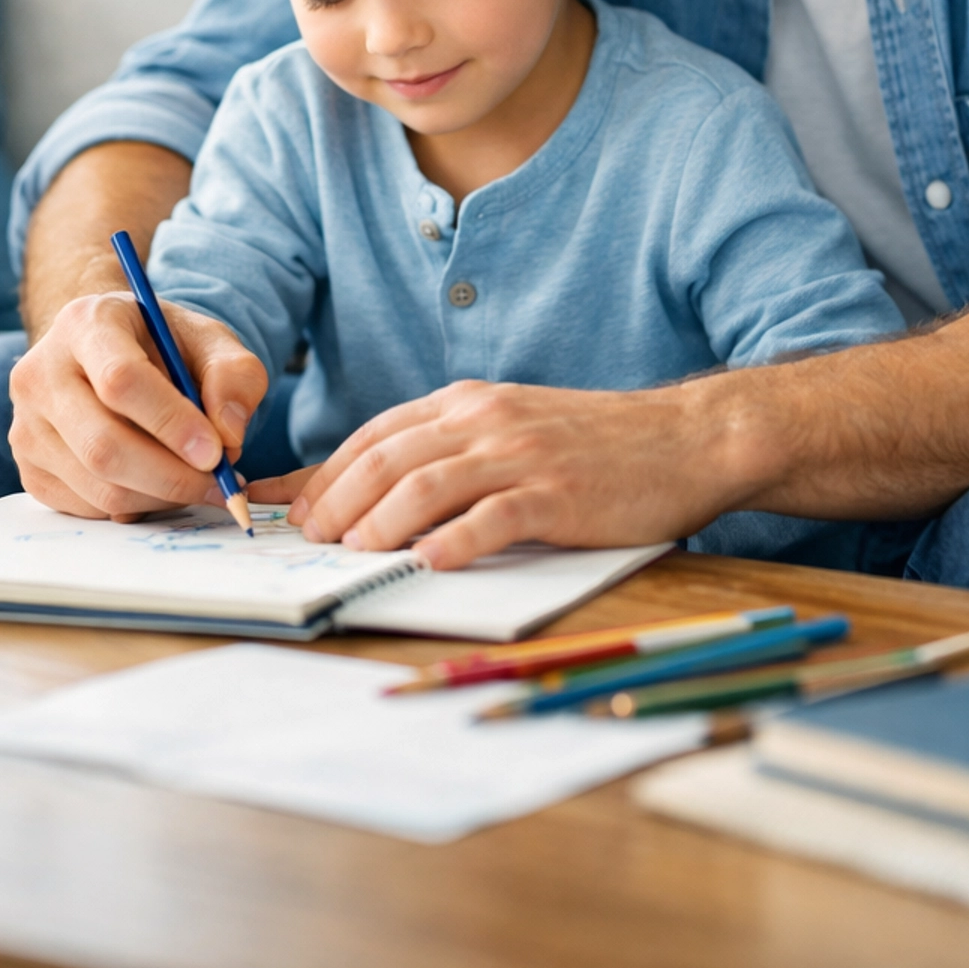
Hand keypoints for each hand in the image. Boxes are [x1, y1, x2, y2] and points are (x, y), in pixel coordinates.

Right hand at [9, 291, 267, 519]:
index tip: (216, 451)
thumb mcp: (208, 339)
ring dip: (161, 496)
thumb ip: (234, 374)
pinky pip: (88, 508)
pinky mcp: (30, 470)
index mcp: (84, 324)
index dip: (171, 422)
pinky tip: (162, 484)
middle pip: (103, 445)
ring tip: (199, 481)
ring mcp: (26, 427)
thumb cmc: (160, 346)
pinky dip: (137, 507)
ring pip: (97, 485)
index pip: (120, 380)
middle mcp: (41, 375)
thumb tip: (228, 435)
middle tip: (220, 483)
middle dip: (172, 476)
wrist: (106, 355)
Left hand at [248, 376, 750, 568]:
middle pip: (388, 458)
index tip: (285, 509)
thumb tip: (375, 492)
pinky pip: (493, 518)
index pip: (376, 434)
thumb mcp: (512, 430)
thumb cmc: (594, 444)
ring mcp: (522, 455)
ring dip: (379, 523)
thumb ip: (450, 452)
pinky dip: (454, 542)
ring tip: (352, 555)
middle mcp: (486, 421)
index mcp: (470, 404)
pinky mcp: (557, 493)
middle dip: (336, 502)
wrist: (683, 439)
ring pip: (427, 485)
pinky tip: (429, 564)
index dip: (324, 472)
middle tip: (309, 542)